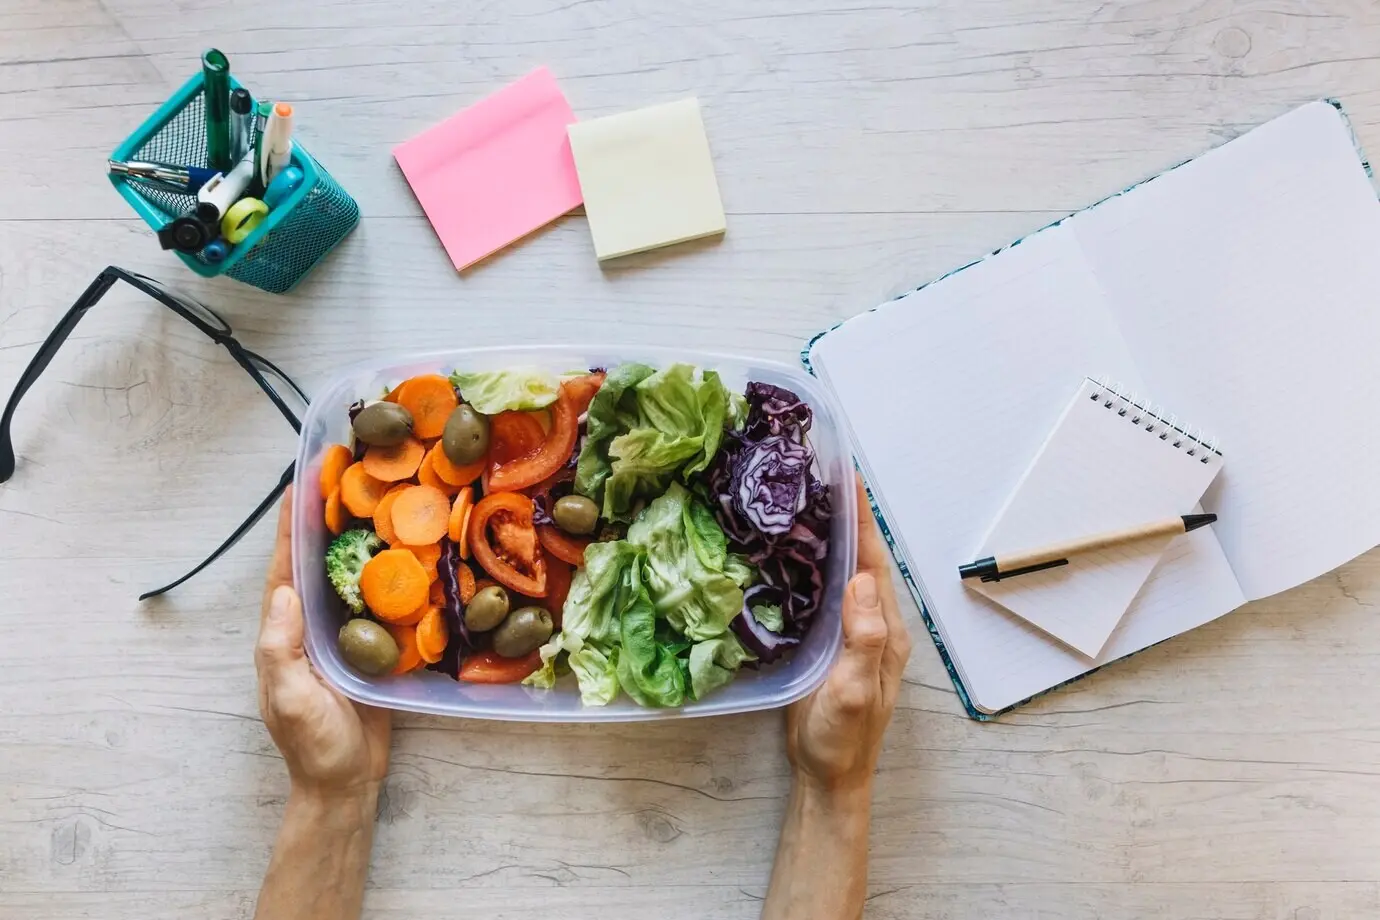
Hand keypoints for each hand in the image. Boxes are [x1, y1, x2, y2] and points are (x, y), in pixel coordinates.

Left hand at [255, 487, 391, 799]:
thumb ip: (281, 649)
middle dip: (330, 515)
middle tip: (354, 470)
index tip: (305, 477)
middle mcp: (310, 623)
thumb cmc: (313, 745)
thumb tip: (284, 592)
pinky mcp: (373, 645)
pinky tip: (417, 550)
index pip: (285, 565)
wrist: (347, 783)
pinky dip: (395, 573)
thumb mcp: (290, 699)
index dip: (293, 521)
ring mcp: (341, 633)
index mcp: (283, 630)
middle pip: (319, 558)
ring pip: (352, 574)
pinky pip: (383, 601)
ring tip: (387, 495)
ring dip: (364, 536)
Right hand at [785, 474, 911, 794]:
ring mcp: (851, 633)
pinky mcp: (827, 644)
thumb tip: (859, 578)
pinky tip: (788, 551)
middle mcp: (873, 624)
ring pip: (841, 572)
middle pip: (860, 559)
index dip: (862, 520)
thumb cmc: (844, 738)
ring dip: (827, 537)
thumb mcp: (856, 691)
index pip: (874, 562)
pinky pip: (822, 593)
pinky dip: (810, 565)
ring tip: (802, 500)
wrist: (827, 777)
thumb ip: (864, 639)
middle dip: (845, 516)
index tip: (848, 478)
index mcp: (885, 630)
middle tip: (818, 475)